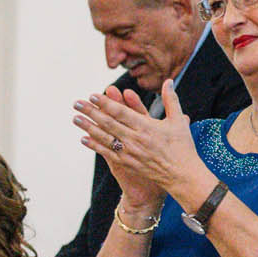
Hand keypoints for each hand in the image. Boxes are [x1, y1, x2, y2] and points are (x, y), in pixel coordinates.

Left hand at [75, 80, 202, 208]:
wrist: (182, 175)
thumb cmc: (182, 147)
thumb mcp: (178, 120)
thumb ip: (171, 99)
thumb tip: (168, 81)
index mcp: (147, 127)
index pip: (121, 112)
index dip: (106, 103)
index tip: (93, 95)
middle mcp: (136, 139)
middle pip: (108, 123)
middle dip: (91, 112)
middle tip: (76, 103)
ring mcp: (130, 152)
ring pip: (104, 137)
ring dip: (88, 127)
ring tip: (75, 118)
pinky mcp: (127, 163)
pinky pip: (107, 153)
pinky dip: (95, 145)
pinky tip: (84, 138)